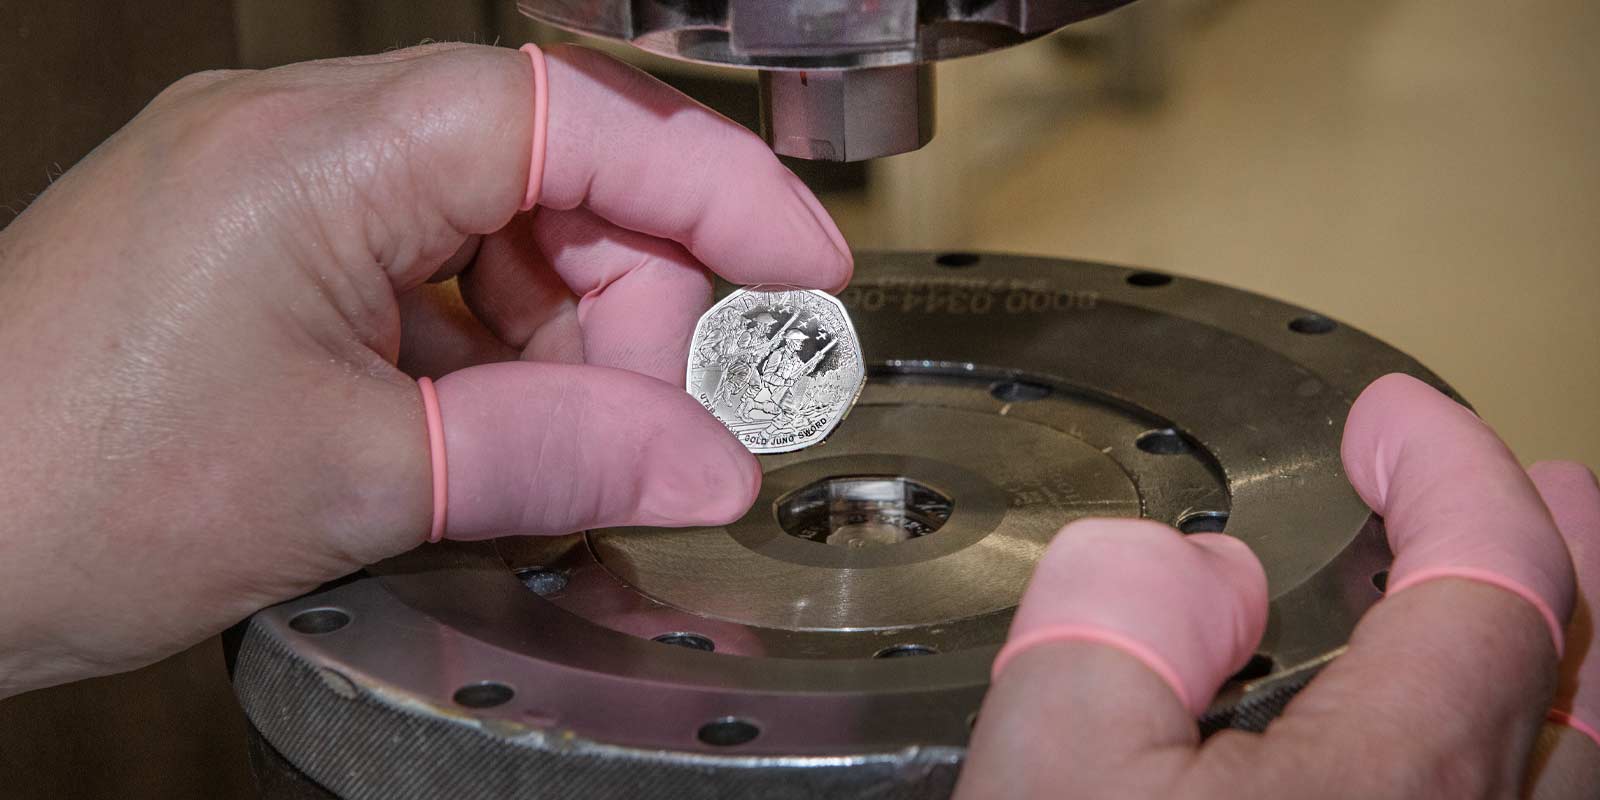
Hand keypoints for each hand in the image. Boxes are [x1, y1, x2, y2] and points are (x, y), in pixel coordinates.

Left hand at [0, 43, 850, 696]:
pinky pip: (427, 267)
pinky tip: (492, 429)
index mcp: (315, 152)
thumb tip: (706, 460)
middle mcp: (294, 137)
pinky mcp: (263, 246)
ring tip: (565, 447)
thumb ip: (557, 454)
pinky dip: (488, 348)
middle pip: (547, 171)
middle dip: (632, 299)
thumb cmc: (56, 489)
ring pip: (496, 223)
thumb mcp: (354, 478)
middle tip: (666, 422)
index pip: (571, 117)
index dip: (711, 191)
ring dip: (562, 335)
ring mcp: (275, 186)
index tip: (800, 267)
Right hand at [956, 374, 1599, 798]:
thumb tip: (1189, 565)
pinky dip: (1512, 740)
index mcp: (1394, 781)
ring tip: (1536, 602)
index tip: (1397, 417)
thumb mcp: (1051, 765)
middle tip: (1549, 483)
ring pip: (1568, 761)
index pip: (1493, 573)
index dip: (1451, 465)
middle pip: (1580, 671)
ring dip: (1562, 655)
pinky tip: (1448, 737)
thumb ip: (1116, 616)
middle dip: (1563, 552)